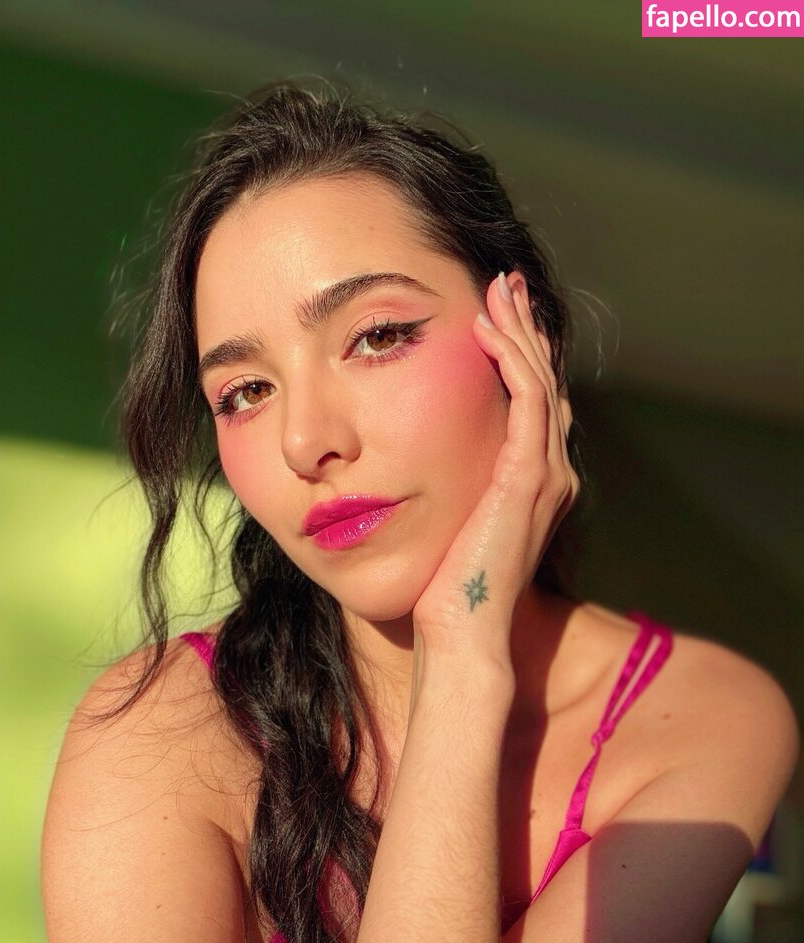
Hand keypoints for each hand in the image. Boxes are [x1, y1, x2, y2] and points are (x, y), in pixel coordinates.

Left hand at [411, 270, 579, 671]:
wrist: (460, 631)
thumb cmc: (445, 585)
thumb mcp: (452, 522)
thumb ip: (452, 486)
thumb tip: (414, 462)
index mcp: (534, 481)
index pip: (533, 401)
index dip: (520, 355)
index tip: (495, 317)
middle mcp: (552, 472)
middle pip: (545, 380)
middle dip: (525, 330)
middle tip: (506, 286)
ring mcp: (547, 473)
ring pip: (541, 380)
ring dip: (520, 331)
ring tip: (500, 291)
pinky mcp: (530, 477)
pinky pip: (528, 399)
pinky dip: (512, 359)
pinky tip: (487, 329)